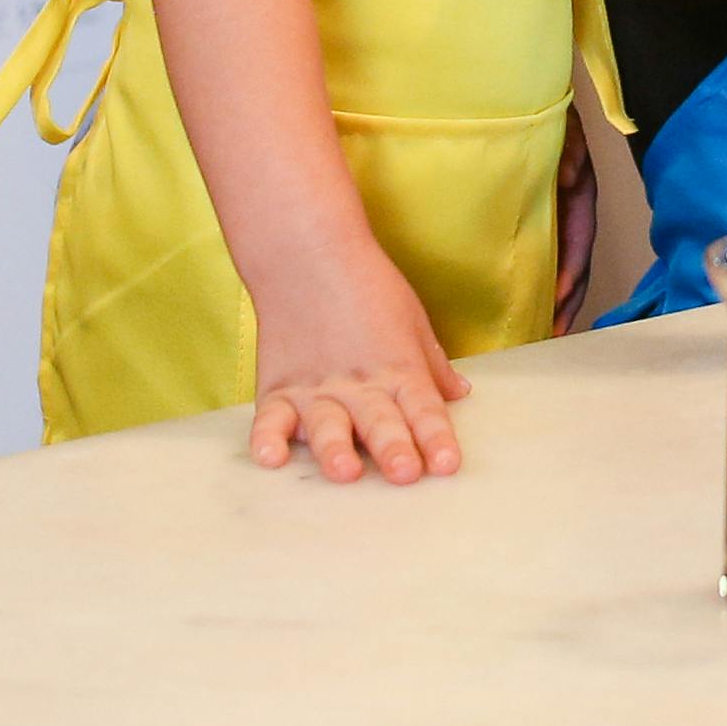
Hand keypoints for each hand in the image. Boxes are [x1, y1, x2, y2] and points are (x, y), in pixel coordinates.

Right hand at [241, 230, 471, 484]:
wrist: (306, 252)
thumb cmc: (367, 284)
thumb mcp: (411, 318)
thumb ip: (432, 363)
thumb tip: (459, 394)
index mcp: (398, 368)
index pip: (422, 408)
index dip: (435, 437)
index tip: (446, 465)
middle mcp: (359, 383)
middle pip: (379, 421)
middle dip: (393, 448)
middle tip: (404, 473)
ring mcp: (315, 388)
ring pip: (327, 425)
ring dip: (336, 449)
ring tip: (345, 471)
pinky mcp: (277, 388)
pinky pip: (270, 419)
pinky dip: (268, 438)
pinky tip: (271, 456)